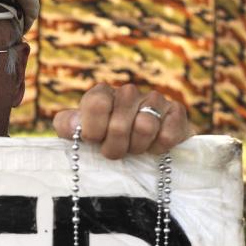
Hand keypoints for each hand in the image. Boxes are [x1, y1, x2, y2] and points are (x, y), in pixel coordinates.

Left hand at [53, 83, 193, 158]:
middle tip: (114, 152)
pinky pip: (167, 135)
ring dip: (136, 148)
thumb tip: (75, 123)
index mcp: (101, 94)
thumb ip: (68, 125)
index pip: (96, 104)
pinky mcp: (177, 112)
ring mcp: (155, 100)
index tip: (93, 142)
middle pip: (120, 124)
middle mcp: (128, 92)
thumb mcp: (76, 133)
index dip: (94, 131)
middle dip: (114, 148)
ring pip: (145, 127)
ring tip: (133, 150)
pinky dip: (157, 149)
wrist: (140, 151)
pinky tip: (152, 148)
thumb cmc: (103, 141)